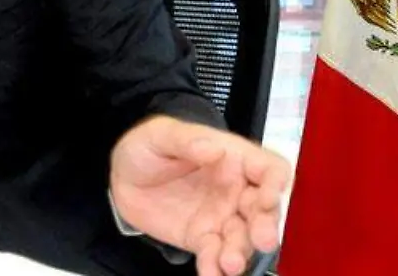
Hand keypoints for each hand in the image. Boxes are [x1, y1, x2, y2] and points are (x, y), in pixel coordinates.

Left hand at [109, 116, 289, 275]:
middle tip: (262, 240)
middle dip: (266, 225)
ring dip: (241, 252)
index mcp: (233, 157)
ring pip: (242, 238)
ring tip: (230, 263)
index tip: (268, 198)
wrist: (122, 176)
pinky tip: (211, 272)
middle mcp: (235, 190)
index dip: (275, 183)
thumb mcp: (161, 134)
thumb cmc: (147, 146)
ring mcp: (221, 217)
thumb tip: (214, 148)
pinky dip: (215, 267)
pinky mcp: (203, 238)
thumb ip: (188, 140)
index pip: (269, 169)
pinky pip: (214, 255)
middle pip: (264, 210)